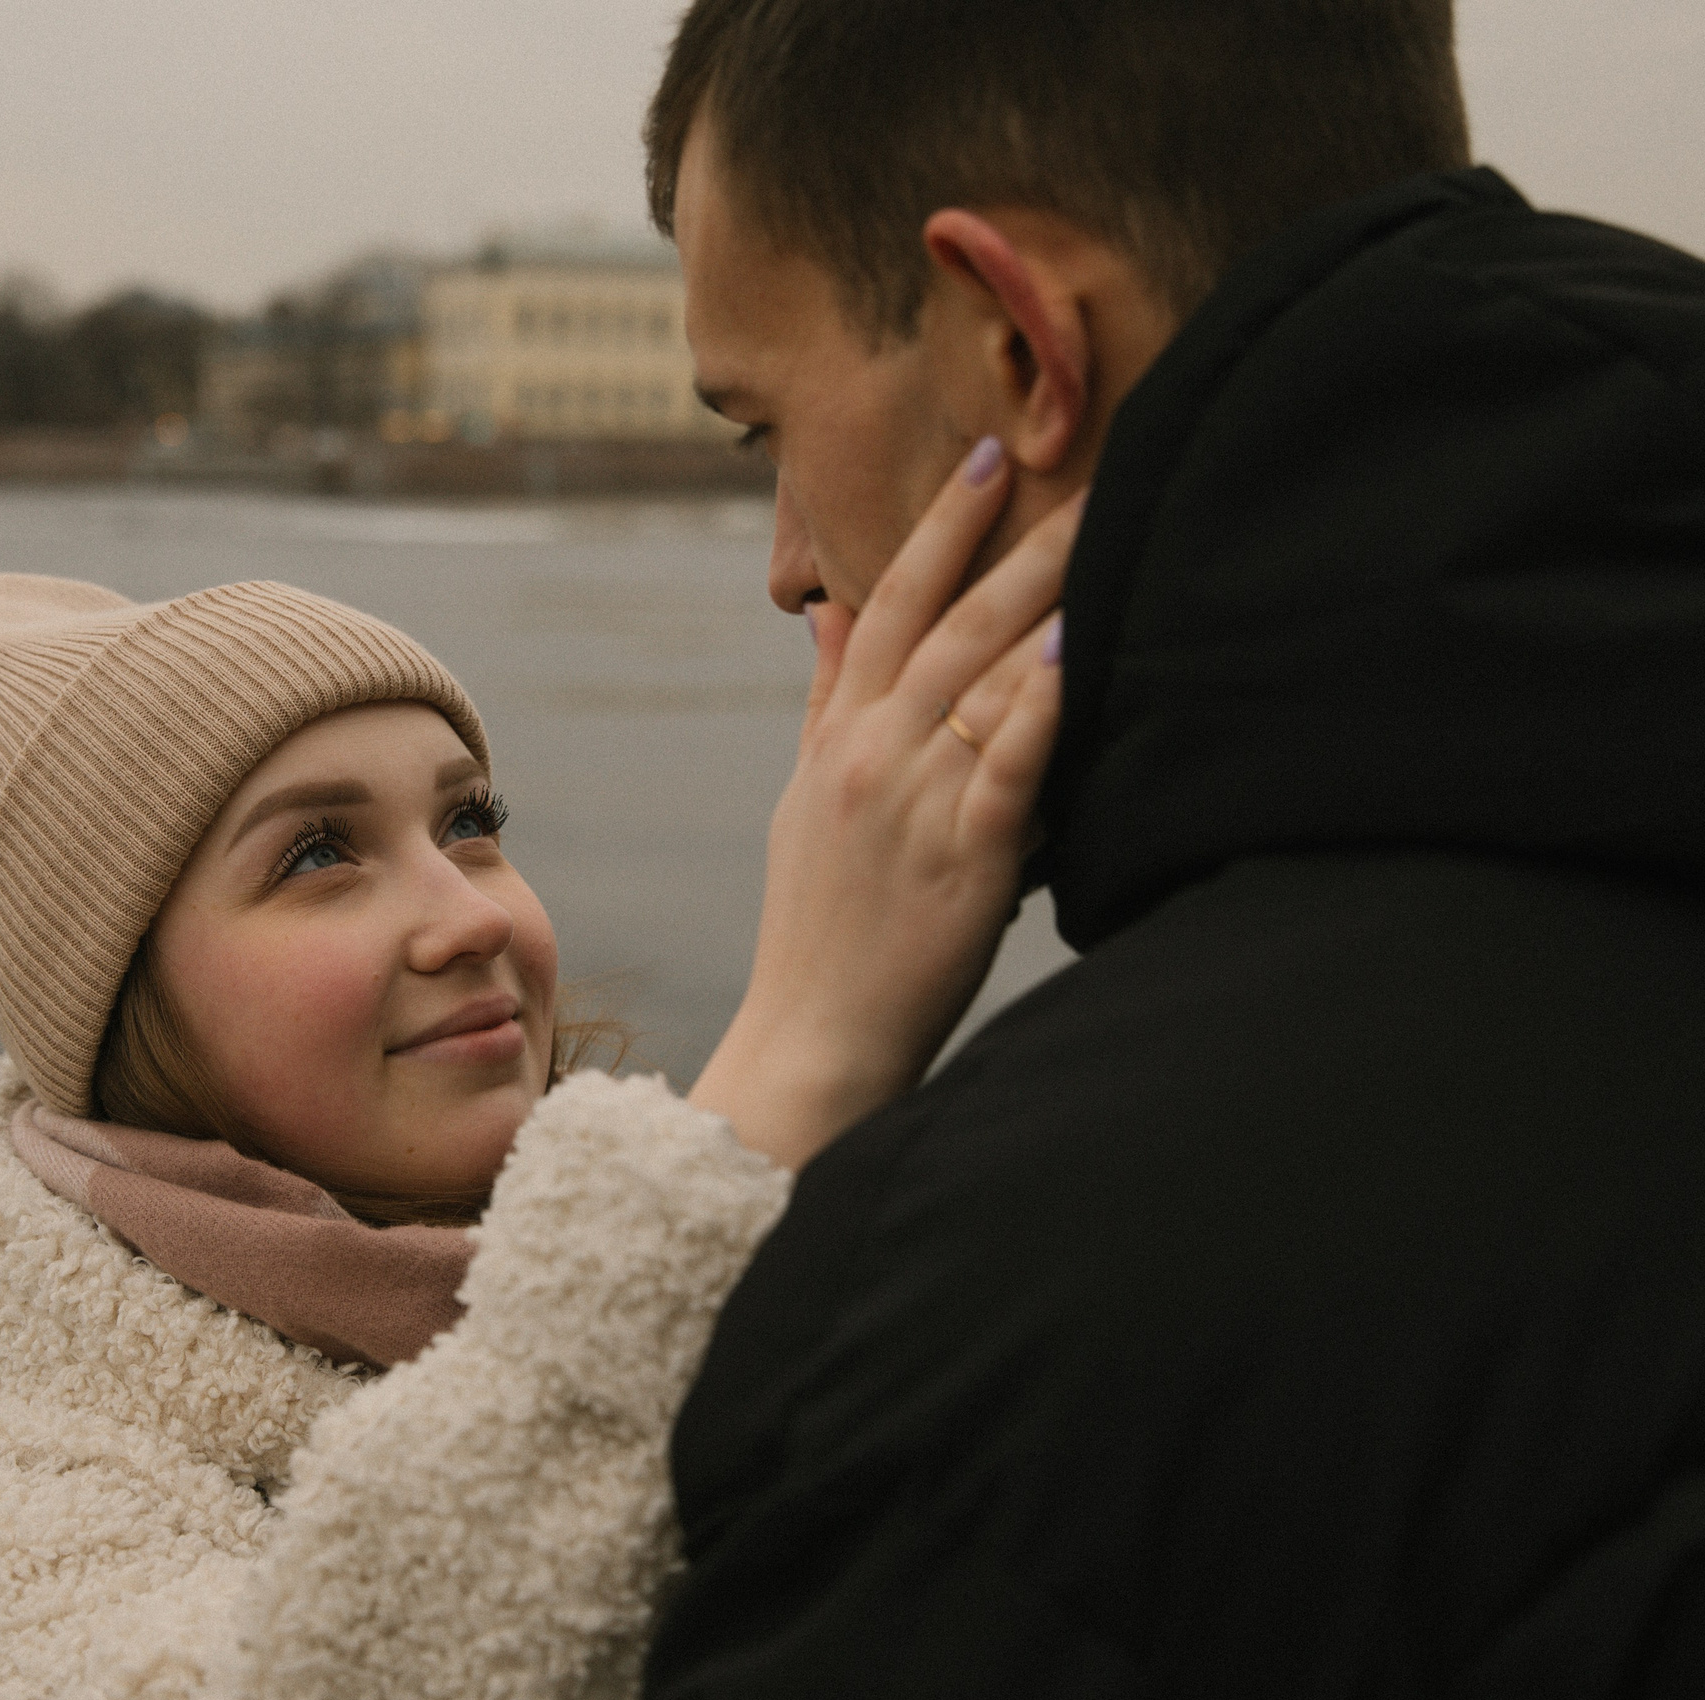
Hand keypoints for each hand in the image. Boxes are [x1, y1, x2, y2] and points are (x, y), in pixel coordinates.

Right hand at [690, 455, 1077, 1171]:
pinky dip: (1036, 710)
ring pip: (983, 680)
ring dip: (1043, 600)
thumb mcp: (805, 797)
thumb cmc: (817, 920)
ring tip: (1104, 530)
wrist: (814, 1035)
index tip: (984, 454)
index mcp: (842, 735)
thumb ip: (826, 701)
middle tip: (1083, 466)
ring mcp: (914, 804)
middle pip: (951, 622)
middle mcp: (873, 755)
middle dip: (1018, 540)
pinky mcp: (961, 862)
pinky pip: (1004, 770)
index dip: (939, 526)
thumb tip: (829, 613)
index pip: (891, 603)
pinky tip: (1072, 653)